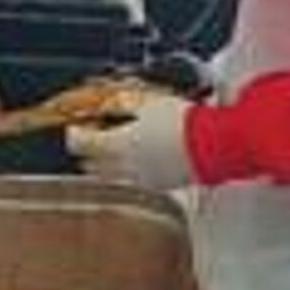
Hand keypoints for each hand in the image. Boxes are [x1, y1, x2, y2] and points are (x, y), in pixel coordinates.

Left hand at [66, 91, 193, 190]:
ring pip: (111, 177)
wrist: (216, 145)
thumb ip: (123, 105)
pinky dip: (128, 173)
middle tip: (89, 140)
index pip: (80, 144)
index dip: (74, 135)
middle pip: (92, 166)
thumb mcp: (148, 103)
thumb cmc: (184, 122)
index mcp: (118, 145)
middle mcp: (125, 167)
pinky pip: (134, 182)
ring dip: (105, 166)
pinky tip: (136, 162)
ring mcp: (143, 180)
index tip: (75, 127)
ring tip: (110, 153)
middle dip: (87, 153)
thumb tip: (107, 104)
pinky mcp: (161, 186)